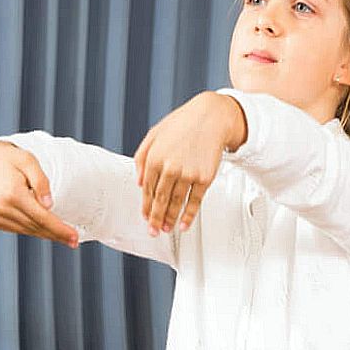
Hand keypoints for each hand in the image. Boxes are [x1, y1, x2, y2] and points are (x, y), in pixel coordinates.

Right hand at [0, 139, 79, 246]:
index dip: (60, 230)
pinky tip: (43, 228)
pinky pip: (17, 229)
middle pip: (36, 228)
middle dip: (57, 235)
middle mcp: (1, 209)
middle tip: (74, 241)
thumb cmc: (8, 158)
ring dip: (45, 234)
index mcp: (12, 194)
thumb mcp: (29, 161)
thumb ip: (41, 182)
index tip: (75, 238)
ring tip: (62, 236)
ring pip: (27, 231)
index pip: (42, 218)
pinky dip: (32, 230)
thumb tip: (50, 206)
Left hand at [134, 93, 243, 234]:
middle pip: (159, 200)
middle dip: (155, 218)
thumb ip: (141, 158)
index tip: (145, 217)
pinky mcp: (204, 178)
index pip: (146, 189)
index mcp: (154, 158)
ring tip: (167, 229)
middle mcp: (169, 168)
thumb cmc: (182, 124)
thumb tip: (138, 182)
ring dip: (170, 219)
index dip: (145, 206)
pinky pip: (195, 201)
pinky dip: (189, 215)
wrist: (211, 118)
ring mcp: (188, 174)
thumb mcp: (153, 135)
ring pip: (176, 203)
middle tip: (153, 231)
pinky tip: (184, 224)